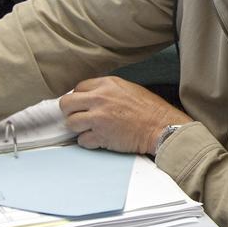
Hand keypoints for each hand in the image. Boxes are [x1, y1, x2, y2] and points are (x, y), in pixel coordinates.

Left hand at [59, 76, 188, 154]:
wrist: (161, 127)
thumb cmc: (149, 109)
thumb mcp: (128, 88)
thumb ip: (107, 90)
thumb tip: (90, 96)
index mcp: (106, 84)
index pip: (78, 88)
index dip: (79, 98)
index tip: (83, 105)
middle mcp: (99, 99)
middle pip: (66, 104)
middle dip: (70, 112)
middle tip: (79, 117)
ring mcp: (98, 117)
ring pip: (70, 123)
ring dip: (78, 128)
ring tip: (91, 129)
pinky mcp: (100, 135)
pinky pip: (82, 140)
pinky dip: (88, 141)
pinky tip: (99, 139)